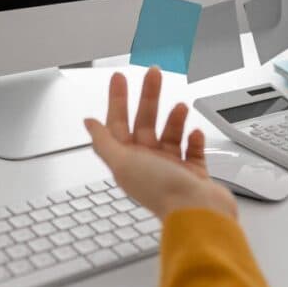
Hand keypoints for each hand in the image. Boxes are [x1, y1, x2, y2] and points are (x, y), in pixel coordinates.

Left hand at [84, 67, 236, 220]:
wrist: (198, 212)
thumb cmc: (161, 191)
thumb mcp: (122, 163)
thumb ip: (103, 142)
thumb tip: (88, 123)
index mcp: (128, 160)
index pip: (118, 123)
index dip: (117, 99)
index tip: (120, 78)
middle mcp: (148, 163)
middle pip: (145, 122)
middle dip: (149, 97)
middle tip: (154, 74)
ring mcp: (172, 168)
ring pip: (170, 134)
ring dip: (174, 119)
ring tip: (180, 107)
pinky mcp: (193, 174)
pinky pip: (192, 150)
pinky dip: (193, 140)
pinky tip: (194, 133)